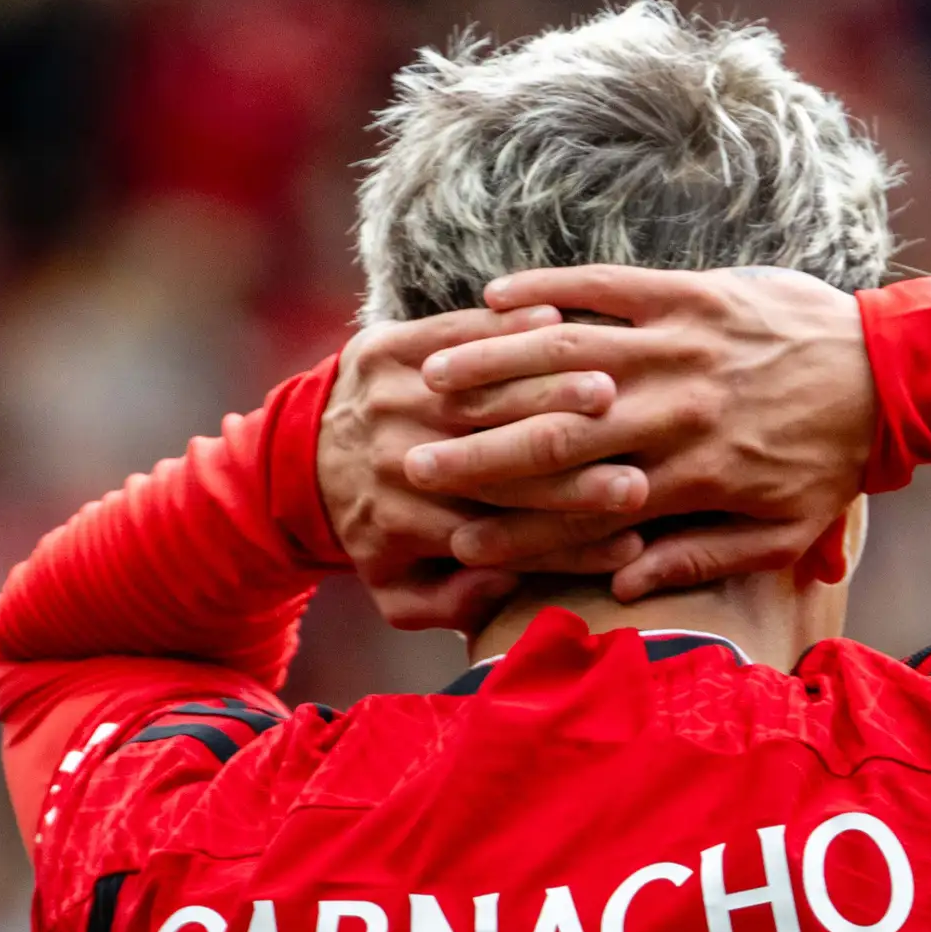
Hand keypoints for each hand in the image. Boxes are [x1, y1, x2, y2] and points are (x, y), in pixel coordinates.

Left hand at [320, 305, 651, 632]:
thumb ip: (452, 605)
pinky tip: (560, 325)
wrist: (292, 462)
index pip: (503, 535)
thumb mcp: (397, 592)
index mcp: (404, 525)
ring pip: (483, 397)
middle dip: (572, 473)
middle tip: (637, 478)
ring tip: (611, 395)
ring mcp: (388, 400)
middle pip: (500, 466)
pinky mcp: (384, 349)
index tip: (630, 543)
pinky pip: (453, 332)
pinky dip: (506, 329)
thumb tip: (505, 583)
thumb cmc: (371, 534)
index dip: (569, 542)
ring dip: (550, 392)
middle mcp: (397, 460)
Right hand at [402, 267, 877, 601]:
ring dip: (494, 364)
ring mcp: (682, 346)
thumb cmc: (832, 463)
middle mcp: (678, 412)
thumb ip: (702, 559)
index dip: (516, 525)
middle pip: (559, 434)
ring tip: (430, 377)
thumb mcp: (781, 533)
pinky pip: (607, 288)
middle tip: (407, 458)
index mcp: (693, 478)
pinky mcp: (691, 293)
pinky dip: (551, 289)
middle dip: (480, 448)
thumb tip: (624, 583)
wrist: (889, 375)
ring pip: (569, 356)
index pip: (584, 506)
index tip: (453, 538)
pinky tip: (496, 298)